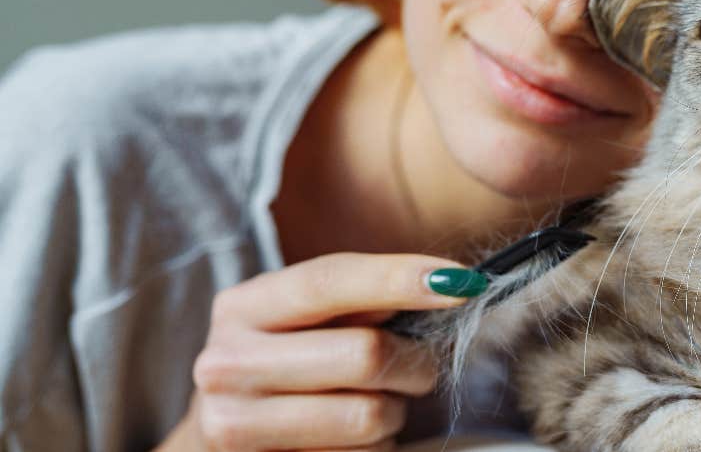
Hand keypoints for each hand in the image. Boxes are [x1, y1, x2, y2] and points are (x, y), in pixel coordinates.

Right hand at [156, 252, 479, 451]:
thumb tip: (449, 283)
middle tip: (418, 367)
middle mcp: (225, 365)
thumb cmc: (291, 362)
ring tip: (376, 406)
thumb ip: (364, 297)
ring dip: (395, 413)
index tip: (462, 281)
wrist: (227, 434)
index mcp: (241, 308)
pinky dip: (376, 450)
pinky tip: (351, 440)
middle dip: (414, 362)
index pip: (328, 281)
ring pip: (370, 417)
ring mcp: (235, 427)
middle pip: (365, 355)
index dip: (400, 278)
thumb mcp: (309, 318)